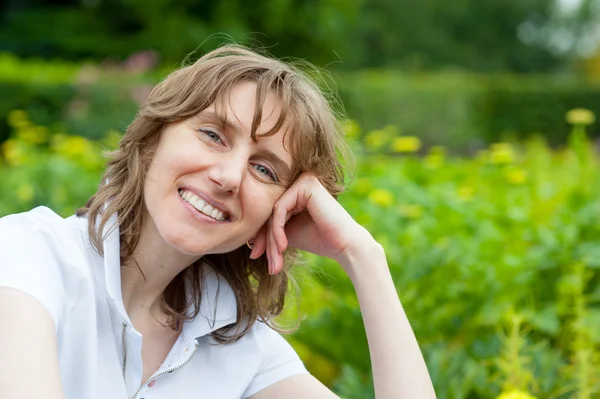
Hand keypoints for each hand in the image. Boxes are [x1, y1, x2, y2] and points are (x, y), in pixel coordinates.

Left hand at [250, 173, 374, 274]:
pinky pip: (281, 208)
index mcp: (295, 190)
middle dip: (265, 239)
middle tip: (260, 260)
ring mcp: (303, 179)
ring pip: (273, 211)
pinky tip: (284, 246)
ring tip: (275, 260)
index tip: (255, 256)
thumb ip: (269, 229)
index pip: (269, 212)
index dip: (261, 236)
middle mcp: (298, 181)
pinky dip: (278, 229)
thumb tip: (246, 237)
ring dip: (272, 238)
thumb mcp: (287, 233)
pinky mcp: (305, 184)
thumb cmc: (319, 240)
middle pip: (270, 211)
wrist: (344, 245)